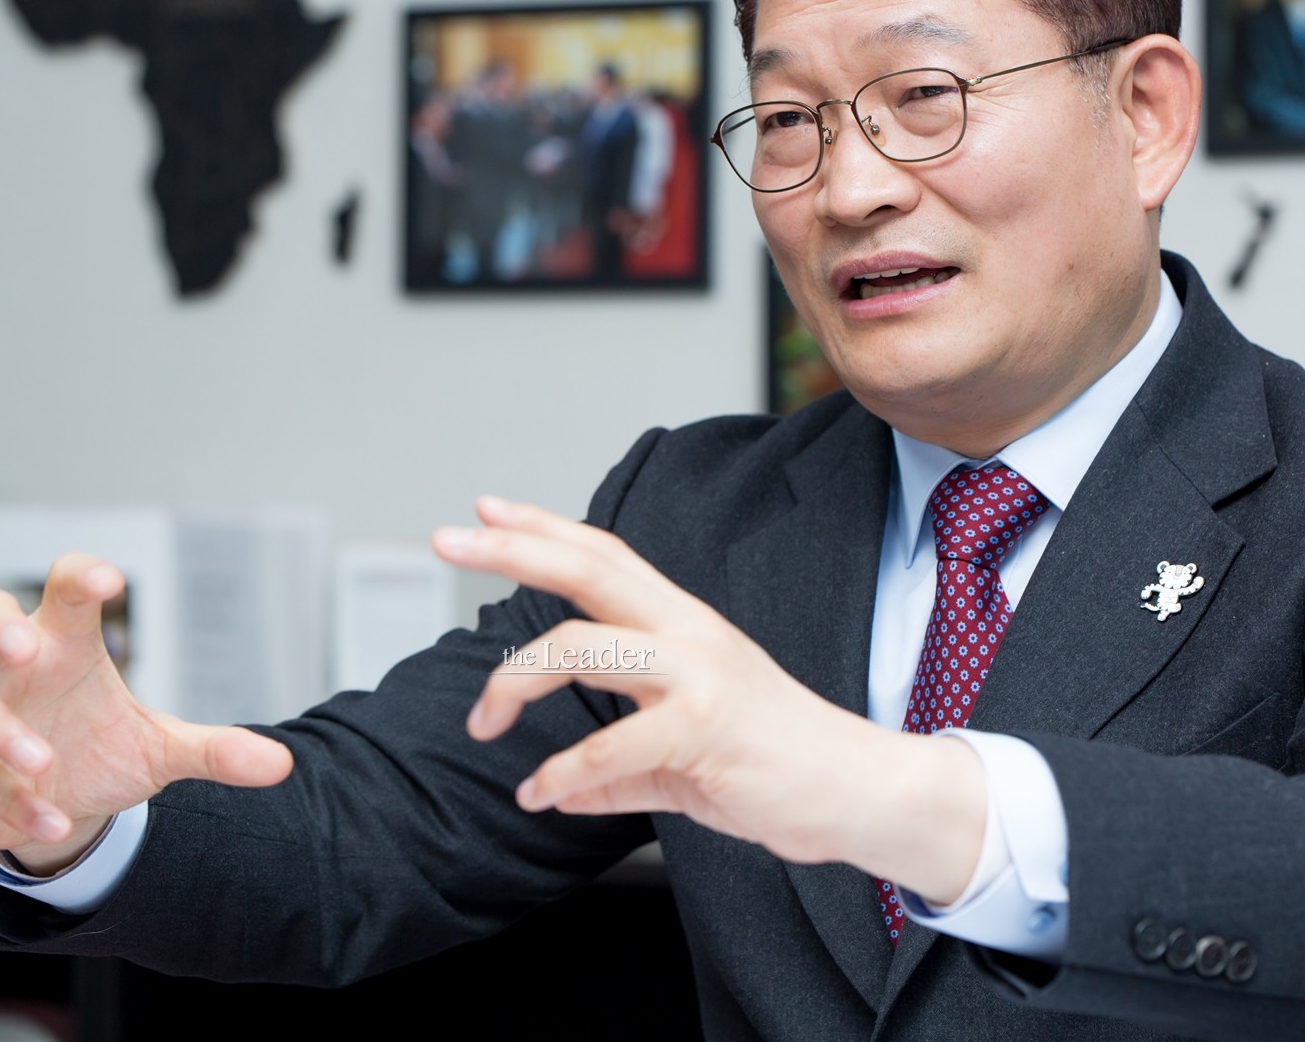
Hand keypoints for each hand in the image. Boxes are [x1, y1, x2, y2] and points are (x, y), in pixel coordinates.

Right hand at [0, 554, 293, 873]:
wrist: (51, 805)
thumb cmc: (98, 748)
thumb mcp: (158, 751)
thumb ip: (214, 751)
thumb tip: (282, 763)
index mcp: (64, 643)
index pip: (67, 589)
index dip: (81, 578)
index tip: (108, 580)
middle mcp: (8, 661)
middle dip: (0, 627)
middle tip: (27, 649)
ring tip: (45, 768)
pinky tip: (44, 816)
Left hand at [432, 499, 987, 901]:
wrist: (858, 792)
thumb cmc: (775, 766)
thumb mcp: (683, 756)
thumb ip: (620, 768)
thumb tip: (564, 791)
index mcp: (683, 625)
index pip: (604, 557)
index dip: (542, 528)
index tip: (485, 509)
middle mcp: (688, 634)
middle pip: (588, 570)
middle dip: (511, 549)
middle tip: (446, 540)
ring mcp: (698, 676)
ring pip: (581, 646)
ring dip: (512, 684)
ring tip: (482, 723)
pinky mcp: (705, 729)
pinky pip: (609, 745)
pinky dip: (561, 774)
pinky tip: (538, 796)